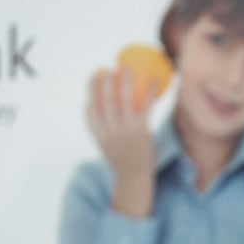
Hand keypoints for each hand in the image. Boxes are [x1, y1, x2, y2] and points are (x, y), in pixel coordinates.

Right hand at [87, 66, 155, 217]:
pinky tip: (153, 80)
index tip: (93, 75)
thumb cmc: (120, 158)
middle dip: (105, 81)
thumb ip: (96, 126)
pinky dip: (149, 91)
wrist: (134, 177)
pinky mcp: (141, 131)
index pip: (90, 108)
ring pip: (124, 100)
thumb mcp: (102, 143)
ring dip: (125, 81)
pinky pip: (145, 107)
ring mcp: (125, 131)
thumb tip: (89, 107)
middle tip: (109, 67)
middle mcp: (109, 131)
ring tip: (126, 67)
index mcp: (98, 133)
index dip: (91, 90)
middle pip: (105, 100)